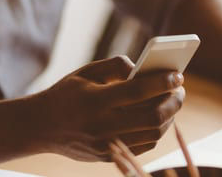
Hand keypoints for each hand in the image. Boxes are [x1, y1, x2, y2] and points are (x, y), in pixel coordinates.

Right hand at [33, 56, 184, 160]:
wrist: (40, 127)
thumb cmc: (66, 93)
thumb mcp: (85, 72)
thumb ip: (115, 65)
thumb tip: (142, 67)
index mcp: (95, 100)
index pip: (138, 91)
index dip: (162, 82)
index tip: (178, 75)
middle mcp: (102, 125)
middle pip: (152, 117)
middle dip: (173, 102)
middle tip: (181, 89)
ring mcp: (106, 144)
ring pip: (153, 134)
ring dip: (170, 117)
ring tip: (173, 102)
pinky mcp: (109, 156)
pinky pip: (144, 146)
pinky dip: (158, 130)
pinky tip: (160, 116)